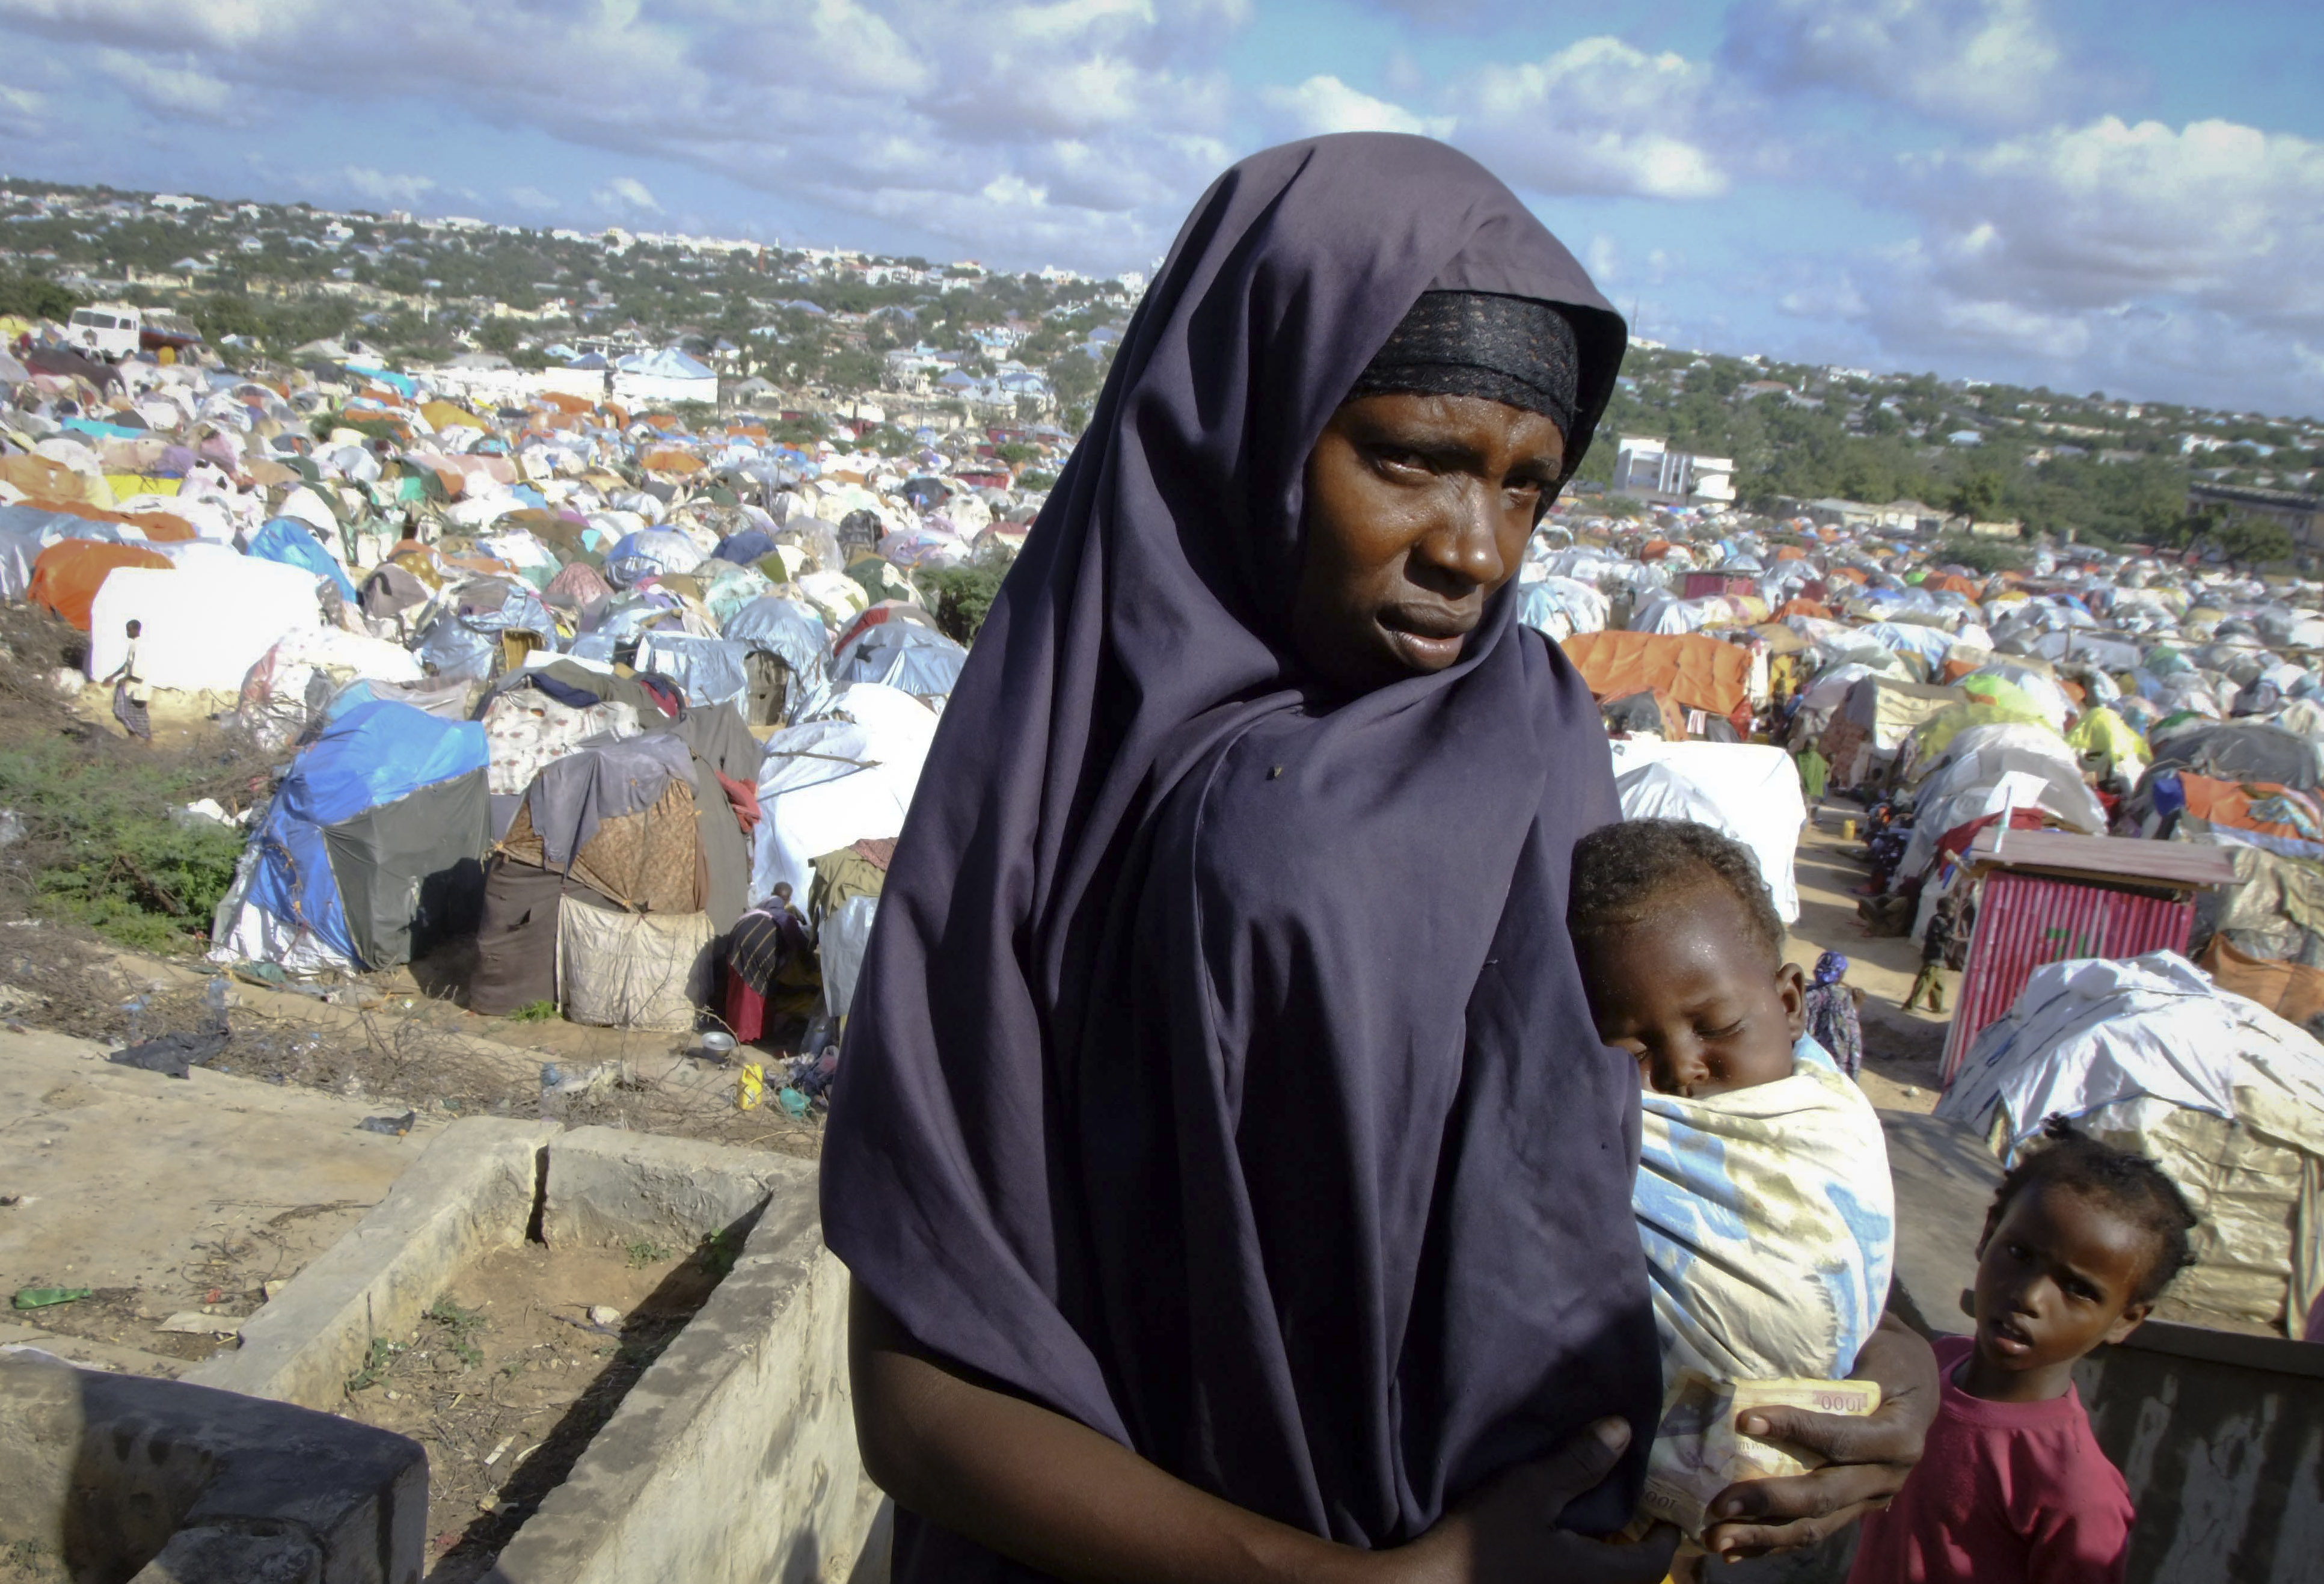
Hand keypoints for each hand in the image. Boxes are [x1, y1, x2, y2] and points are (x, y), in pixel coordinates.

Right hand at [1395, 1419, 1677, 1583]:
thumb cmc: (1484, 1539)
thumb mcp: (1530, 1491)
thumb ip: (1579, 1462)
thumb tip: (1624, 1430)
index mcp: (1597, 1575)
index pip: (1655, 1565)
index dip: (1665, 1538)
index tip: (1665, 1514)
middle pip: (1632, 1579)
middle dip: (1639, 1550)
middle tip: (1633, 1514)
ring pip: (1603, 1582)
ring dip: (1610, 1558)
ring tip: (1600, 1522)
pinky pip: (1577, 1581)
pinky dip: (1583, 1564)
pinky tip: (1562, 1540)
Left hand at [1700, 1314, 1938, 1560]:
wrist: (1920, 1383)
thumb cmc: (1886, 1353)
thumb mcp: (1876, 1341)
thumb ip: (1837, 1347)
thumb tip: (1773, 1336)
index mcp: (1898, 1432)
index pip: (1843, 1437)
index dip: (1797, 1429)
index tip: (1746, 1420)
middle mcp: (1889, 1474)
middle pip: (1827, 1494)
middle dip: (1771, 1500)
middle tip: (1721, 1504)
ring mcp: (1872, 1497)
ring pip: (1818, 1524)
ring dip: (1766, 1535)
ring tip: (1718, 1540)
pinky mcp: (1855, 1508)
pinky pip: (1815, 1529)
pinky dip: (1774, 1542)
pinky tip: (1737, 1550)